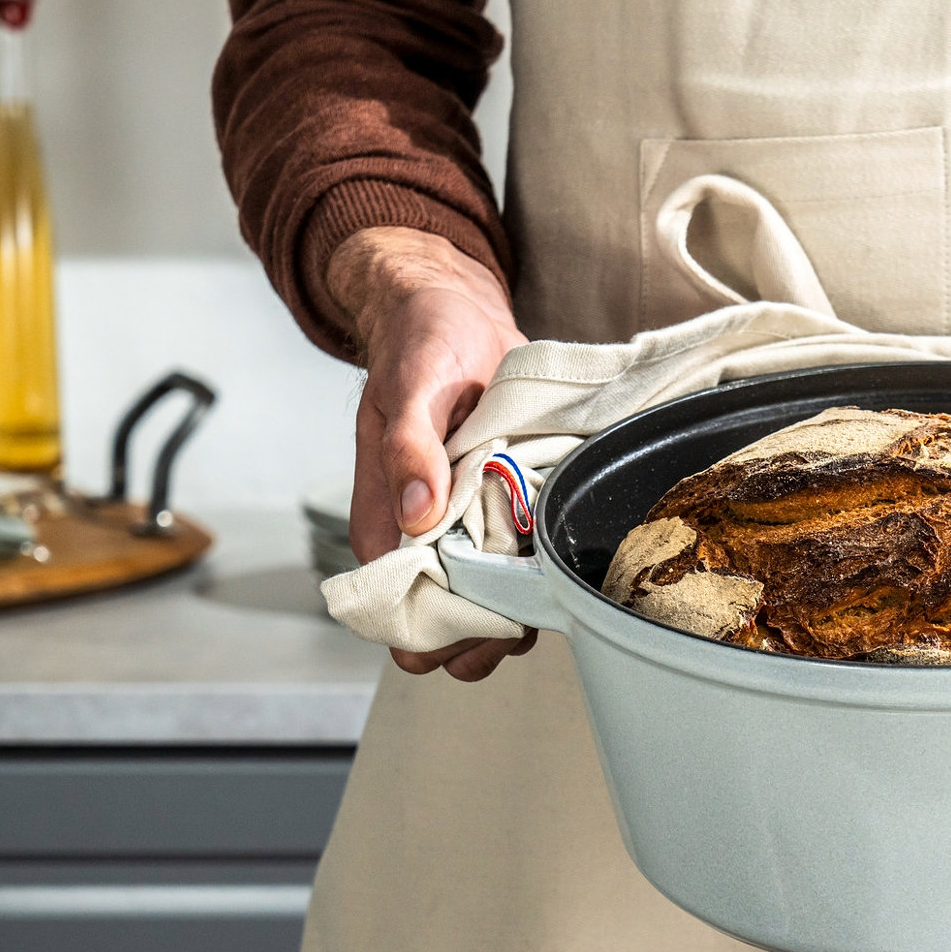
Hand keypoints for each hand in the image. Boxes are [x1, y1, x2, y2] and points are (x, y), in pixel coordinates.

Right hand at [326, 226, 533, 681]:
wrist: (460, 316)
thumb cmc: (420, 347)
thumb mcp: (410, 386)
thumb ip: (407, 449)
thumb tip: (415, 514)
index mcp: (387, 520)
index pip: (397, 607)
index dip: (431, 631)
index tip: (467, 623)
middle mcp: (428, 538)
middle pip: (450, 626)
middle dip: (482, 635)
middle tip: (518, 611)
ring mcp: (473, 533)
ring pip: (494, 608)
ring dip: (520, 609)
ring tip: (546, 580)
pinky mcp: (511, 519)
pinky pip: (528, 570)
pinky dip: (546, 575)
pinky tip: (564, 556)